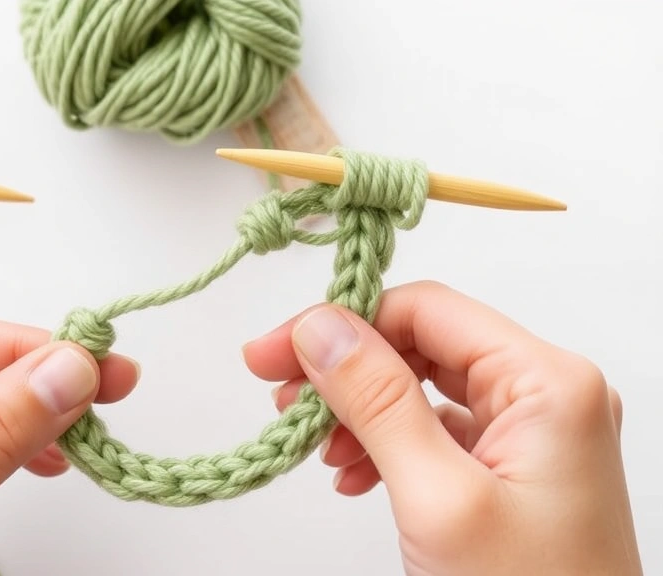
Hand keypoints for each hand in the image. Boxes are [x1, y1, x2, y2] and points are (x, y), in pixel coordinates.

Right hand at [243, 281, 641, 574]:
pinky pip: (434, 432)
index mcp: (548, 384)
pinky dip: (383, 444)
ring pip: (421, 388)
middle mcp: (546, 396)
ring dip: (358, 410)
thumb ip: (378, 402)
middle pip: (421, 345)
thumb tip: (321, 328)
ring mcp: (530, 435)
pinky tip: (352, 473)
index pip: (426, 311)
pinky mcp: (510, 471)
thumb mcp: (439, 498)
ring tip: (314, 446)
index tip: (276, 352)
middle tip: (280, 394)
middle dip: (344, 370)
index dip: (343, 323)